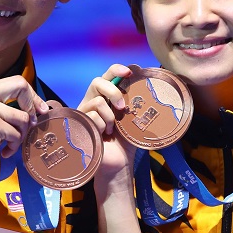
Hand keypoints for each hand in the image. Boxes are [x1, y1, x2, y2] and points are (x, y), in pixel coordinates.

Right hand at [0, 75, 48, 172]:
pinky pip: (17, 134)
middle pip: (21, 87)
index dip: (32, 95)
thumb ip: (6, 106)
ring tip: (9, 142)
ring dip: (21, 134)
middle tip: (33, 122)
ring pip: (23, 117)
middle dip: (32, 105)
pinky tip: (4, 150)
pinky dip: (13, 146)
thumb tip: (37, 106)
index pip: (16, 81)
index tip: (40, 109)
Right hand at [77, 64, 134, 190]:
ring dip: (110, 117)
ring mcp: (84, 112)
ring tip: (112, 130)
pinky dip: (103, 127)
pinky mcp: (80, 123)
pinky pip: (93, 116)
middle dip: (113, 91)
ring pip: (97, 102)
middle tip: (123, 107)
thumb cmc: (126, 141)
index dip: (116, 69)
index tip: (129, 72)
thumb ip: (138, 101)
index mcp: (106, 96)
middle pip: (97, 81)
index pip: (107, 75)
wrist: (118, 162)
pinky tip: (104, 136)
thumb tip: (152, 81)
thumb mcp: (134, 118)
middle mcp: (93, 101)